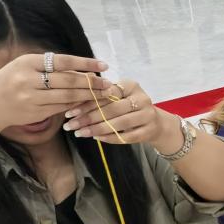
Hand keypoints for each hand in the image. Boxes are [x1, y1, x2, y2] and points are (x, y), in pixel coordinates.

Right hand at [0, 53, 110, 130]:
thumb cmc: (11, 81)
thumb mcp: (24, 66)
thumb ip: (49, 65)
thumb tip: (83, 68)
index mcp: (27, 63)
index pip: (63, 61)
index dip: (85, 63)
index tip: (103, 65)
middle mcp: (29, 79)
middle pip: (68, 80)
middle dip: (91, 82)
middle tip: (108, 83)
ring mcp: (32, 98)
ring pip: (68, 95)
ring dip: (88, 94)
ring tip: (103, 93)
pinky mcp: (36, 112)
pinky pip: (62, 107)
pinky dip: (76, 103)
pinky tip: (87, 101)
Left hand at [63, 79, 179, 147]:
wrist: (154, 122)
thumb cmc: (128, 107)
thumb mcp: (116, 96)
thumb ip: (98, 94)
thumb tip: (73, 96)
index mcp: (131, 85)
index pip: (106, 94)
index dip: (86, 103)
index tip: (69, 113)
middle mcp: (142, 98)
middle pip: (112, 109)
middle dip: (88, 118)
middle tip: (70, 126)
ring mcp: (148, 115)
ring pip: (119, 123)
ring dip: (96, 129)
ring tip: (79, 133)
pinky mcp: (149, 130)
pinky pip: (127, 136)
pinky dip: (110, 138)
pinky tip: (96, 138)